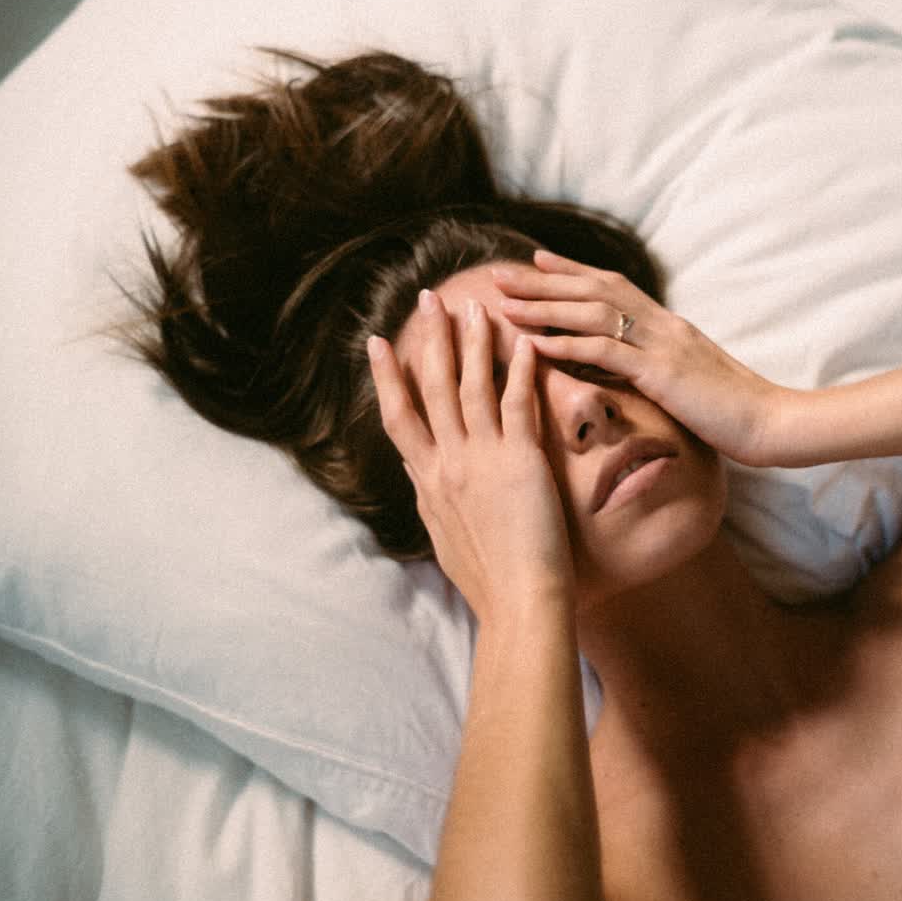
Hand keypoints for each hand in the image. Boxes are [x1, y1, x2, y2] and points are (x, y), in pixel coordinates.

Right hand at [367, 293, 574, 621]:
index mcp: (427, 481)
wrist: (518, 601)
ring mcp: (482, 458)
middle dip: (428, 339)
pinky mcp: (520, 460)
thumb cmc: (486, 582)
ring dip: (472, 342)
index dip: (386, 376)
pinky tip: (523, 341)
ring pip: (471, 386)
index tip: (378, 343)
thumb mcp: (442, 538)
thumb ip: (429, 499)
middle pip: (431, 387)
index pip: (399, 415)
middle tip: (427, 299)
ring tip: (474, 305)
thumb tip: (417, 473)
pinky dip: (519, 370)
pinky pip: (518, 403)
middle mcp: (448, 462)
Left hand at [492, 250, 784, 466]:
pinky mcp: (662, 373)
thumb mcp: (690, 380)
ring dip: (543, 307)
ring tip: (503, 303)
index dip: (571, 272)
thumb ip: (660, 365)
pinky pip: (605, 352)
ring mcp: (662, 345)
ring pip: (592, 313)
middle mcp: (662, 325)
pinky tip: (534, 344)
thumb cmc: (733, 411)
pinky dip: (567, 344)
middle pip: (593, 290)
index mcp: (668, 325)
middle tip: (498, 274)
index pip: (612, 285)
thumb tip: (632, 365)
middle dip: (542, 282)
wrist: (772, 423)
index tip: (534, 262)